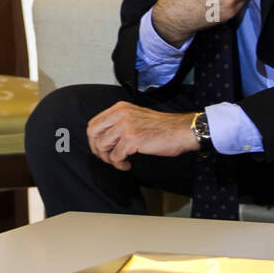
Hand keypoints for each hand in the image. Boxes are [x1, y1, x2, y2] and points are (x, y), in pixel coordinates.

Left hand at [86, 102, 200, 170]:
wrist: (180, 130)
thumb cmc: (162, 127)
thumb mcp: (136, 116)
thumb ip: (119, 122)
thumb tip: (104, 138)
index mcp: (120, 108)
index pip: (94, 123)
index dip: (94, 139)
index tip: (102, 149)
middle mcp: (120, 114)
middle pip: (93, 134)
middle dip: (97, 149)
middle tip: (107, 157)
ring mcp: (125, 126)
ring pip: (102, 146)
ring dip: (108, 159)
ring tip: (120, 161)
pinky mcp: (132, 139)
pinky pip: (115, 156)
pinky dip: (119, 164)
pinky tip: (128, 164)